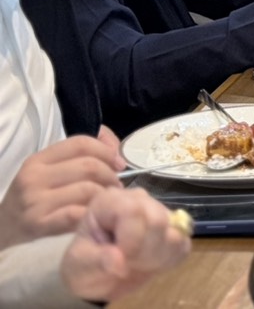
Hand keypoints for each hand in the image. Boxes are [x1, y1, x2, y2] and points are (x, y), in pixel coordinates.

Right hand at [0, 132, 124, 247]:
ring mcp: (35, 202)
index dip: (107, 151)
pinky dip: (92, 213)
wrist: (2, 233)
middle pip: (89, 166)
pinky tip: (94, 215)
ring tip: (106, 201)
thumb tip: (115, 147)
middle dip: (111, 176)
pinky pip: (76, 214)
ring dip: (105, 195)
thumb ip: (78, 154)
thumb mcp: (46, 172)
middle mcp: (33, 178)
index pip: (80, 143)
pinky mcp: (38, 225)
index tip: (118, 164)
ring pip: (87, 189)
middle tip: (116, 186)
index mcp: (37, 161)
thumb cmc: (33, 200)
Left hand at [62, 189, 191, 302]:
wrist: (101, 278)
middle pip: (158, 220)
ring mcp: (159, 210)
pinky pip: (183, 244)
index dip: (132, 239)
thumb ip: (96, 261)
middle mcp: (137, 198)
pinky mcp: (175, 227)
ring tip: (135, 262)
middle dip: (144, 250)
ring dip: (155, 257)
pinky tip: (149, 262)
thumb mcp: (79, 265)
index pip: (134, 210)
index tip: (119, 259)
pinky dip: (168, 260)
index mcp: (110, 200)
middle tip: (126, 262)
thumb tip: (118, 261)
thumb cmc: (84, 266)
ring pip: (174, 232)